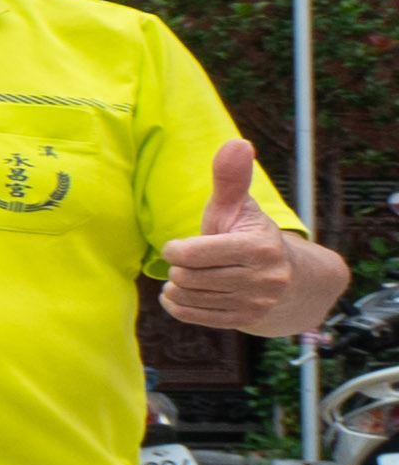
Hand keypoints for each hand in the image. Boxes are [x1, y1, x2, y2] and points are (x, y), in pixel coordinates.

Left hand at [160, 142, 305, 330]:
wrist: (290, 280)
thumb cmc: (249, 235)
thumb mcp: (240, 207)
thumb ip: (231, 178)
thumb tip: (238, 143)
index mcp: (259, 247)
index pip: (190, 254)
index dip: (175, 249)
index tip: (180, 245)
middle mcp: (263, 278)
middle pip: (187, 276)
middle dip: (180, 267)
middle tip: (191, 261)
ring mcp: (256, 303)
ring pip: (187, 297)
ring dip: (177, 286)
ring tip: (189, 275)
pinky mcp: (245, 321)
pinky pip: (191, 315)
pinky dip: (177, 304)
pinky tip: (183, 292)